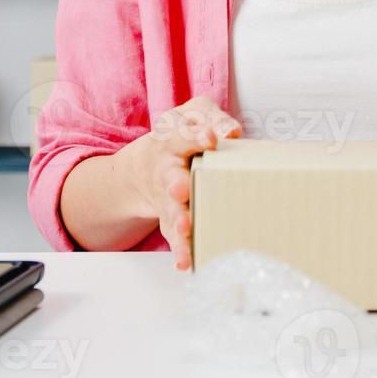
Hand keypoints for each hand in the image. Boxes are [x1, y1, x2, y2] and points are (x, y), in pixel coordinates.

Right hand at [119, 98, 241, 270]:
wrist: (144, 166)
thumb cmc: (180, 136)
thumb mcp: (193, 115)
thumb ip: (213, 119)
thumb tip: (232, 132)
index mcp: (172, 137)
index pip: (182, 133)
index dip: (195, 135)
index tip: (210, 139)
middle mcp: (165, 168)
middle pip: (170, 175)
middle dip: (176, 182)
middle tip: (182, 188)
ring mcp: (166, 196)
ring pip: (171, 209)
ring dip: (178, 218)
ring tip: (185, 227)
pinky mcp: (169, 218)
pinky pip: (173, 235)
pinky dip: (179, 249)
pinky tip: (185, 262)